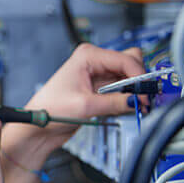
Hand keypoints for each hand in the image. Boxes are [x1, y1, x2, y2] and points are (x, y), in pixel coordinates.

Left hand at [23, 43, 146, 151]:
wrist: (38, 126)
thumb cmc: (49, 110)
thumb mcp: (85, 106)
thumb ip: (114, 103)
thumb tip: (138, 101)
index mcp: (87, 56)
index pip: (125, 59)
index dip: (138, 77)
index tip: (145, 94)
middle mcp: (93, 61)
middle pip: (130, 63)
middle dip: (138, 81)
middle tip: (143, 99)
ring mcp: (98, 75)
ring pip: (129, 77)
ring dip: (134, 91)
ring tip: (137, 107)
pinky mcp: (100, 89)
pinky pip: (123, 89)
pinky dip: (128, 98)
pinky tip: (128, 108)